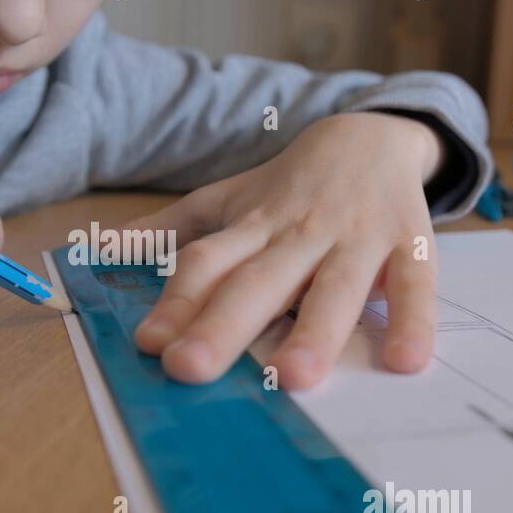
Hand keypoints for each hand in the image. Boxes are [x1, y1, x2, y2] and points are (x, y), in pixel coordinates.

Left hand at [131, 112, 443, 388]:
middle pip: (257, 280)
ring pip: (333, 286)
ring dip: (315, 328)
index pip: (207, 264)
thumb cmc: (287, 187)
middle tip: (190, 367)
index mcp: (251, 226)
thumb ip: (168, 230)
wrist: (370, 135)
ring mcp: (355, 238)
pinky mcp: (408, 242)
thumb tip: (97, 248)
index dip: (176, 301)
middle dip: (223, 324)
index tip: (148, 343)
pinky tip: (406, 360)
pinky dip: (413, 318)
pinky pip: (415, 283)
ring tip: (293, 376)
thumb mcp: (225, 200)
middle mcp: (298, 232)